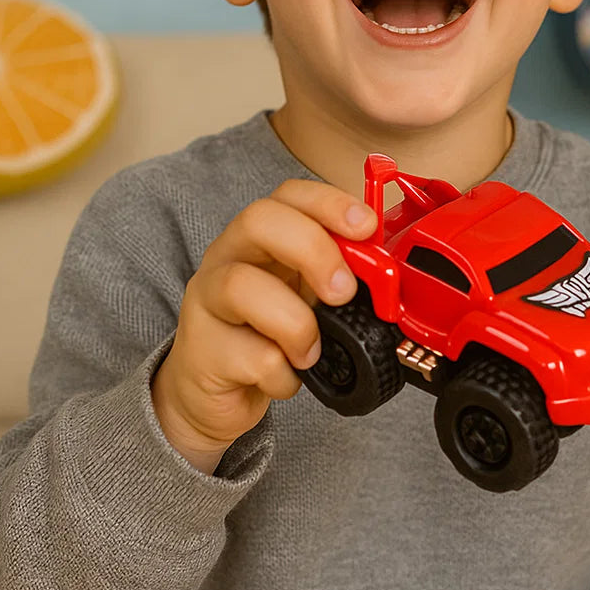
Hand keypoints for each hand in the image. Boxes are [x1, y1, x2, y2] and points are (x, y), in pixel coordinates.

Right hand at [149, 179, 377, 473]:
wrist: (220, 394)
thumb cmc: (270, 332)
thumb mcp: (309, 295)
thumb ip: (341, 274)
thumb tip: (387, 274)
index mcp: (262, 236)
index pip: (289, 195)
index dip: (329, 203)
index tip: (367, 227)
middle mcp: (228, 256)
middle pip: (258, 220)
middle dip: (312, 249)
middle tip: (343, 290)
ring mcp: (206, 300)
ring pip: (239, 285)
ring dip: (294, 323)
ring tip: (310, 351)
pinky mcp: (202, 351)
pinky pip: (251, 357)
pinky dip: (282, 375)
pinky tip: (286, 378)